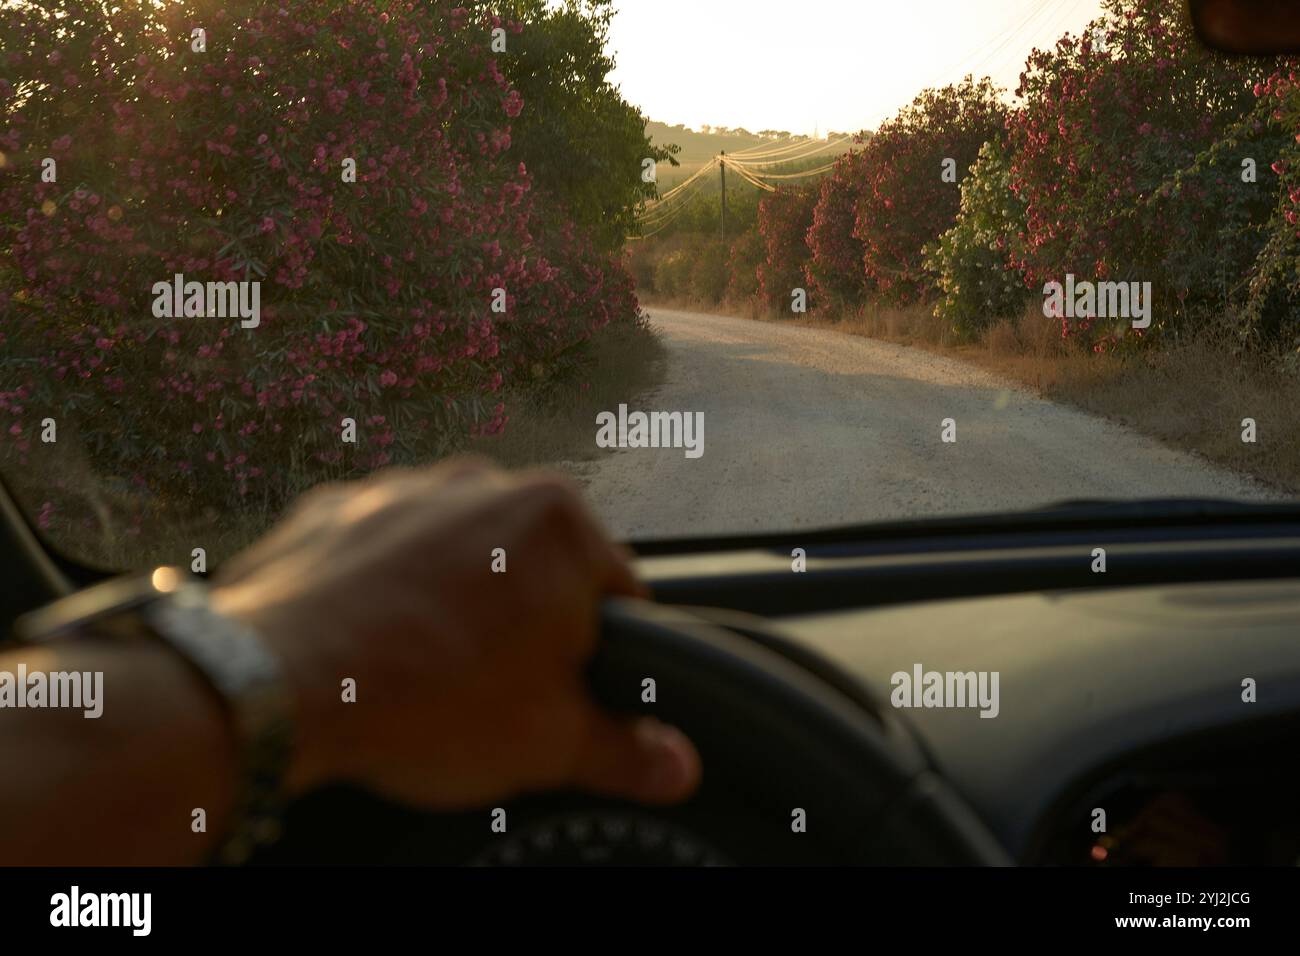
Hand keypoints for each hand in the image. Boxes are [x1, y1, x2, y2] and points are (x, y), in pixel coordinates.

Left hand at [209, 458, 700, 808]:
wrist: (270, 684)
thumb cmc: (422, 701)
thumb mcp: (548, 746)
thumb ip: (627, 752)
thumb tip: (675, 764)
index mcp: (558, 523)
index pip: (618, 593)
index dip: (600, 657)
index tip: (570, 694)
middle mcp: (486, 485)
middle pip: (535, 568)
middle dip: (523, 627)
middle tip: (491, 693)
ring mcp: (405, 491)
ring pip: (460, 556)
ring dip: (456, 605)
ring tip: (426, 674)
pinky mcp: (340, 509)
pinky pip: (387, 553)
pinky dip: (389, 592)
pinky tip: (373, 647)